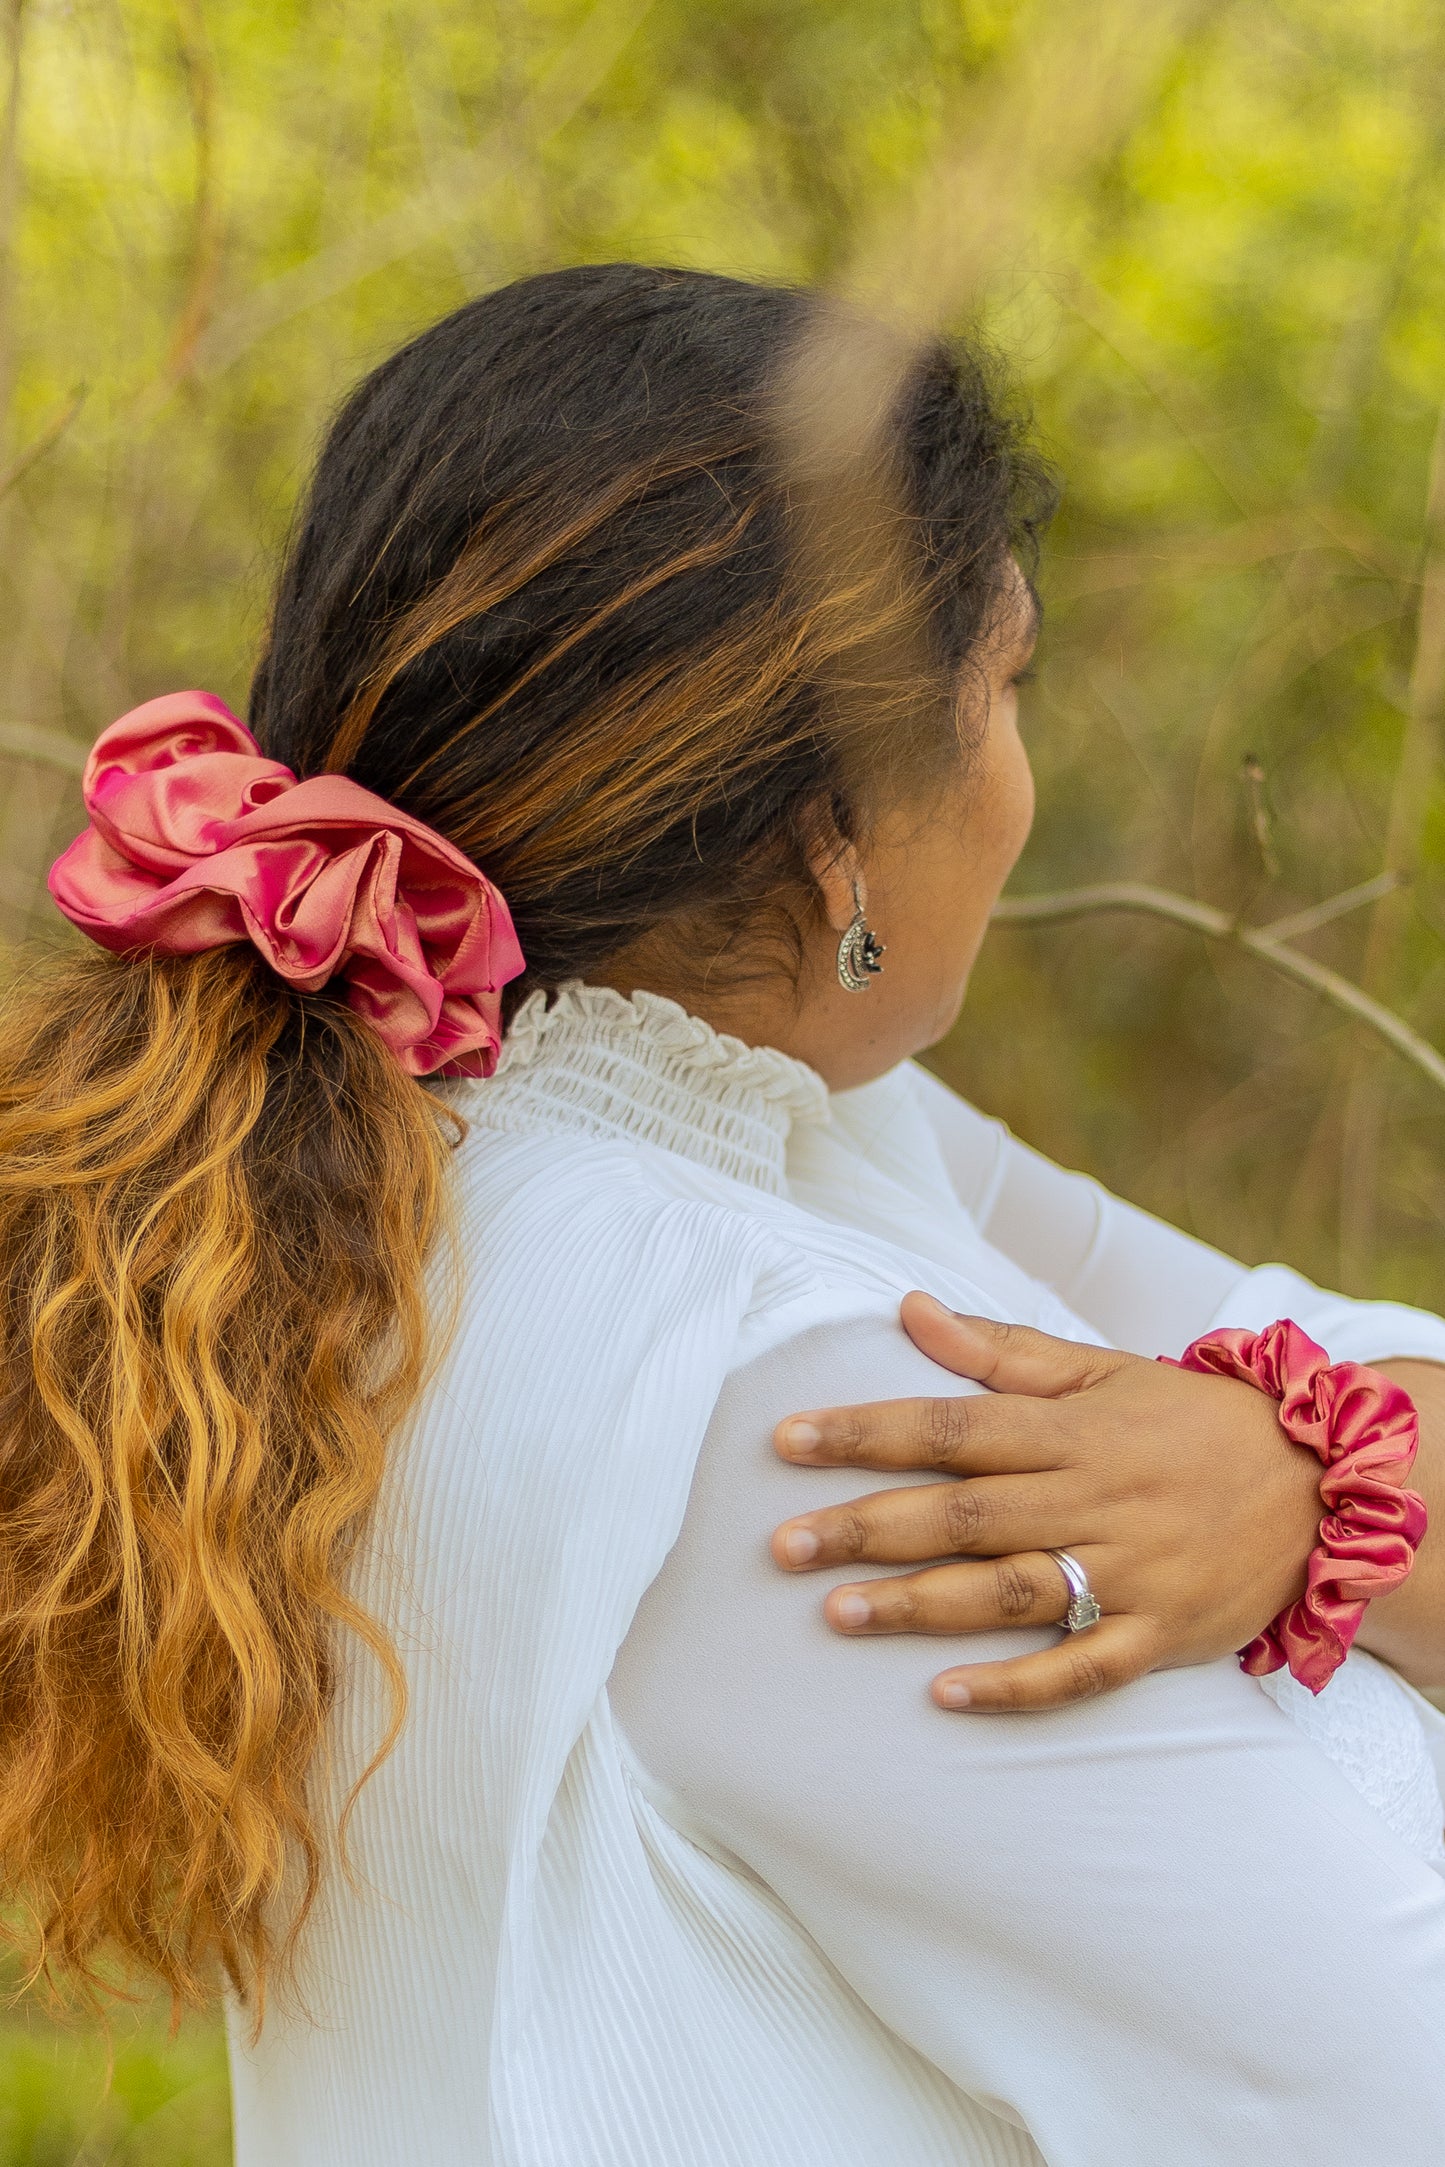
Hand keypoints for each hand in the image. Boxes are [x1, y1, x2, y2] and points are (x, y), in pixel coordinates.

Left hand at [769, 1293, 1323, 1712]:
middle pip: (966, 1516)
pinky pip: (1081, 1670)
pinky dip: (1015, 1686)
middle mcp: (1096, 1499)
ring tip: (837, 1613)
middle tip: (784, 1546)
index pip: (952, 1426)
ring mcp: (1129, 1574)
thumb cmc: (1190, 1423)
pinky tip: (945, 1694)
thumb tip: (910, 1309)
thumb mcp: (1103, 1370)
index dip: (866, 1432)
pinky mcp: (1159, 1637)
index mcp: (1075, 1429)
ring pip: (1011, 1593)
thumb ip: (1001, 1351)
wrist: (1321, 1490)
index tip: (789, 1439)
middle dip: (868, 1528)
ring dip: (920, 1605)